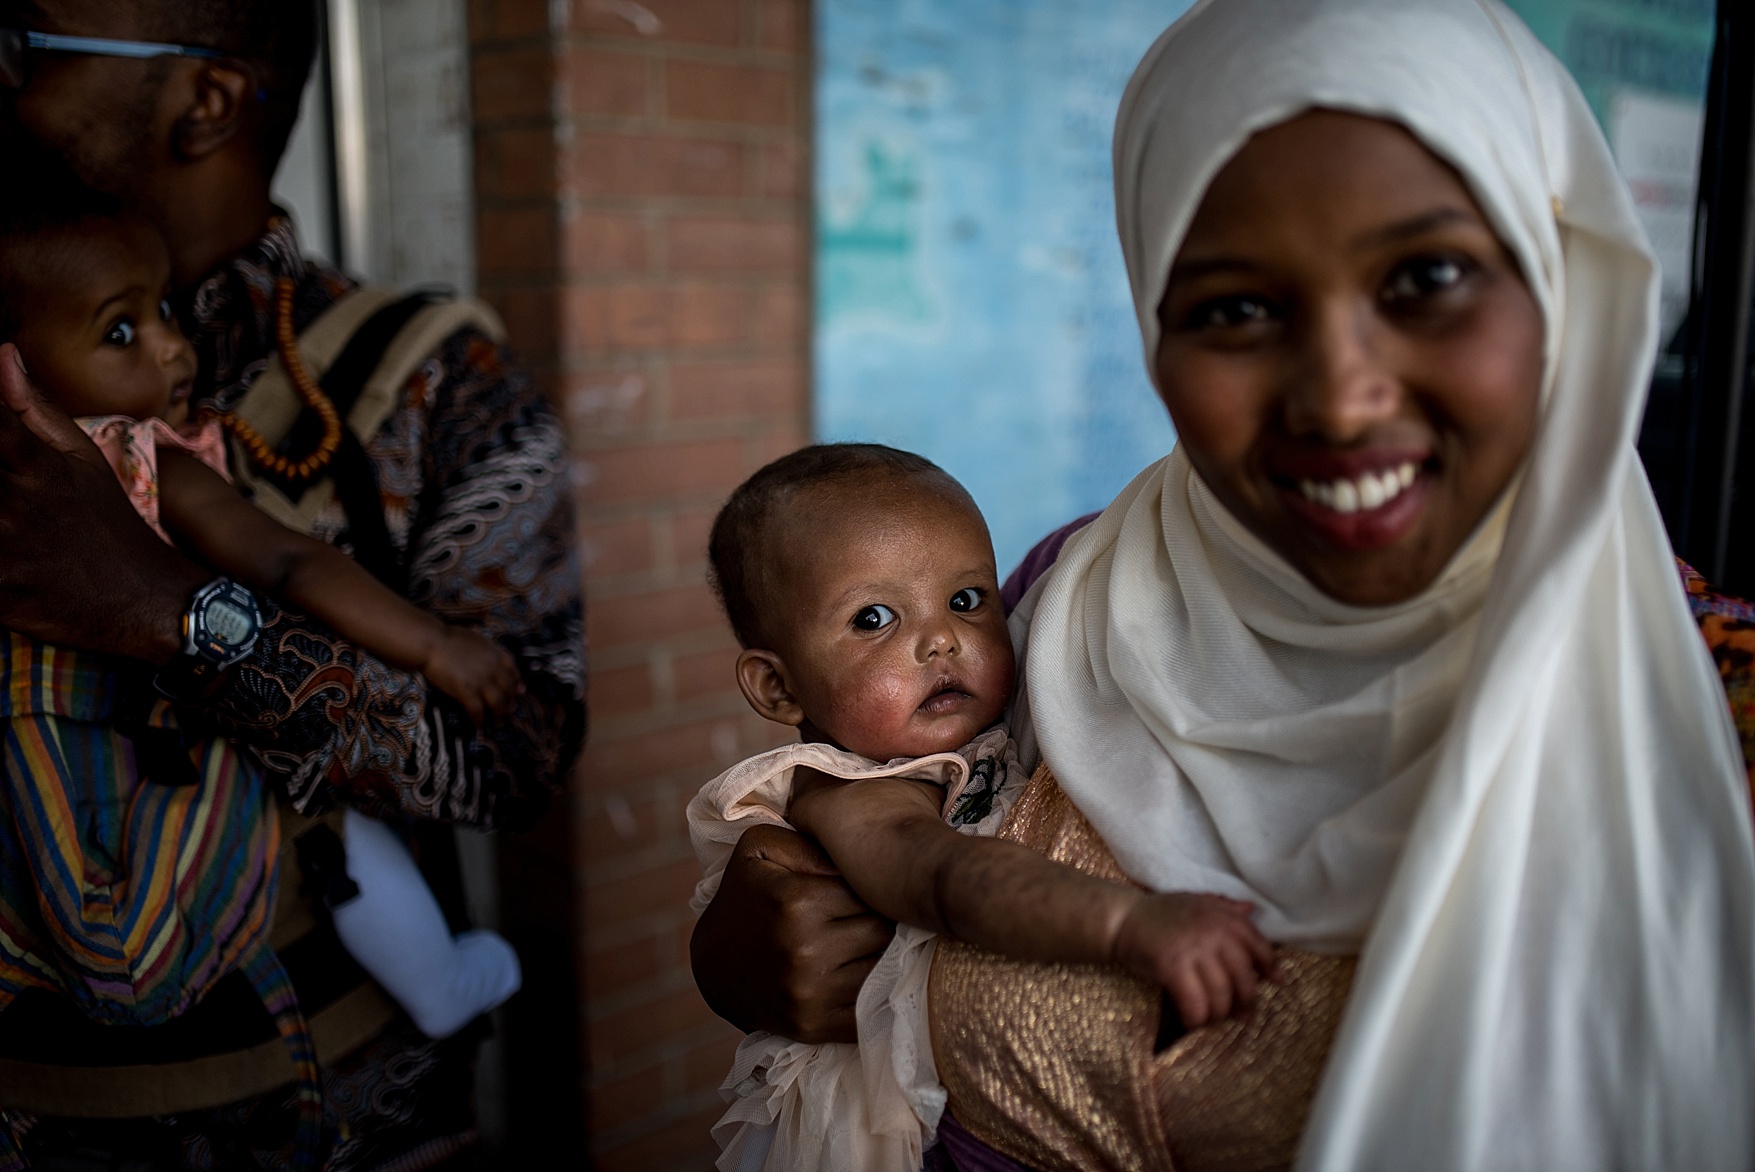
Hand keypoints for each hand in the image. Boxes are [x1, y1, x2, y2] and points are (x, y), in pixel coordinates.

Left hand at [0, 344, 205, 660]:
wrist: (144, 600)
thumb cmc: (107, 524)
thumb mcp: (83, 459)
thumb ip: (35, 409)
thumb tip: (2, 352)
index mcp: (34, 462)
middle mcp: (15, 500)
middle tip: (6, 493)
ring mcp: (5, 547)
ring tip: (6, 516)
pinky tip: (4, 552)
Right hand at [423, 625, 523, 722]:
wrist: (432, 642)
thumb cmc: (447, 637)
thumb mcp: (475, 638)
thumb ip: (486, 648)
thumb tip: (490, 654)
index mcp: (494, 653)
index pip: (513, 670)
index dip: (517, 682)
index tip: (520, 691)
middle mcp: (492, 668)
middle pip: (508, 689)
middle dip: (510, 702)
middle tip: (509, 711)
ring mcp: (480, 681)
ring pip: (497, 703)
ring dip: (499, 715)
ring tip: (498, 723)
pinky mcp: (466, 691)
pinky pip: (477, 710)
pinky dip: (479, 719)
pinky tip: (478, 725)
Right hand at [690, 823, 895, 1042]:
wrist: (713, 965)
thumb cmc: (746, 896)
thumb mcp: (760, 849)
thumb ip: (809, 841)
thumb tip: (855, 859)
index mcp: (796, 902)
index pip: (869, 889)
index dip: (873, 885)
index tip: (872, 885)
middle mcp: (804, 950)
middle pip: (883, 930)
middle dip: (886, 920)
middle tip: (879, 915)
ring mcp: (809, 994)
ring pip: (883, 969)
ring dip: (885, 956)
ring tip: (873, 942)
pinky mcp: (813, 1027)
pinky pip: (869, 1011)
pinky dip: (878, 994)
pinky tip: (868, 975)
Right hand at [1113, 893, 1276, 1027]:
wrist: (1122, 918)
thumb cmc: (1160, 912)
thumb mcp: (1196, 901)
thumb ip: (1225, 907)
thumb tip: (1252, 908)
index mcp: (1223, 917)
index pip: (1257, 945)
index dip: (1270, 967)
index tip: (1277, 983)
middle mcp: (1213, 933)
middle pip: (1243, 978)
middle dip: (1245, 1001)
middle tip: (1242, 1015)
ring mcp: (1193, 950)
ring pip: (1220, 995)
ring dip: (1218, 1014)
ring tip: (1212, 1019)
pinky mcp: (1173, 968)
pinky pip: (1194, 1003)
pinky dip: (1196, 1018)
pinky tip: (1192, 1022)